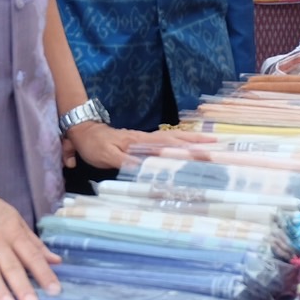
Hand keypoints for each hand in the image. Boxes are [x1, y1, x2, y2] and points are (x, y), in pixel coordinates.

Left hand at [67, 121, 210, 170]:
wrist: (83, 131)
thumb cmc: (94, 145)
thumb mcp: (107, 155)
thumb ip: (126, 161)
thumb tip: (146, 168)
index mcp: (141, 141)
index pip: (169, 144)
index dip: (187, 147)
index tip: (206, 149)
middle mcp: (146, 138)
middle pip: (175, 139)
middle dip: (195, 141)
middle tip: (216, 143)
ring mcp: (144, 139)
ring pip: (171, 139)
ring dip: (189, 141)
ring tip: (207, 143)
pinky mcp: (141, 141)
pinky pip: (164, 142)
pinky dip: (177, 143)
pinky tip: (182, 147)